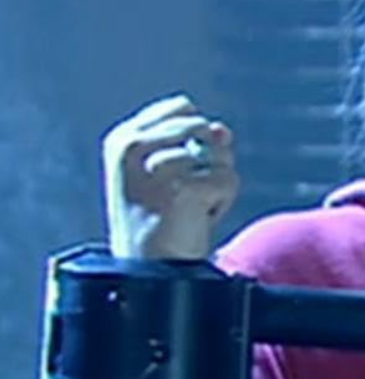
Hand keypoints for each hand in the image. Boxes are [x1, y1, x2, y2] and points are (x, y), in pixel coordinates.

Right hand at [102, 94, 240, 260]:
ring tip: (186, 210)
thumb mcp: (168, 172)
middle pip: (205, 128)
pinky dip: (221, 204)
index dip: (193, 138)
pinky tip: (194, 221)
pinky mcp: (184, 189)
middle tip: (180, 196)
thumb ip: (195, 140)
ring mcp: (158, 168)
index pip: (183, 107)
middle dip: (207, 162)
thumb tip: (221, 129)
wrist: (148, 272)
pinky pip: (227, 181)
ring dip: (214, 186)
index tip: (171, 172)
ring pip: (219, 156)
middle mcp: (133, 148)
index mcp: (123, 139)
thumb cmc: (159, 222)